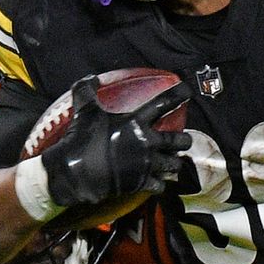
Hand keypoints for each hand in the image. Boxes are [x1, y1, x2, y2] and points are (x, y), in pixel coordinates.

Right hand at [41, 87, 188, 212]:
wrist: (76, 172)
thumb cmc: (81, 138)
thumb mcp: (84, 110)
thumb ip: (87, 91)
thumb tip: (92, 78)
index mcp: (136, 122)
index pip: (163, 103)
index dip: (178, 95)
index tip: (187, 91)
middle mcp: (147, 142)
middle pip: (179, 140)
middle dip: (185, 140)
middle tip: (182, 140)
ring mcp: (147, 164)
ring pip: (174, 165)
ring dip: (174, 163)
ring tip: (171, 163)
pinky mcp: (142, 182)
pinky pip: (161, 185)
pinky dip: (160, 183)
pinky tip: (157, 182)